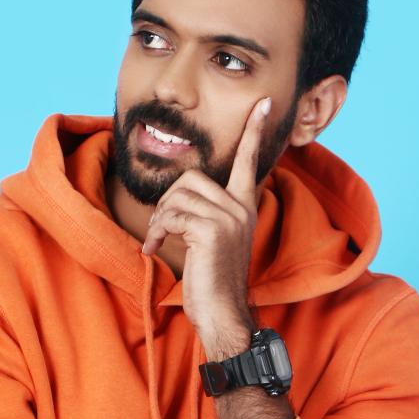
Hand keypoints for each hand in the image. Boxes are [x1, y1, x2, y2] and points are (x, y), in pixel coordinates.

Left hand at [140, 96, 271, 334]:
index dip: (254, 132)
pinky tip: (156, 250)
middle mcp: (241, 207)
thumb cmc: (212, 281)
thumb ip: (205, 212)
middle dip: (168, 202)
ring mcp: (229, 218)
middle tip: (162, 229)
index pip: (249, 161)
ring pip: (178, 196)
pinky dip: (157, 232)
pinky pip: (173, 216)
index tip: (262, 104)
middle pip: (191, 178)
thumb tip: (180, 195)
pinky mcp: (213, 230)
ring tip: (160, 241)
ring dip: (160, 219)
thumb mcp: (213, 240)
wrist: (222, 314)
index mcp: (245, 206)